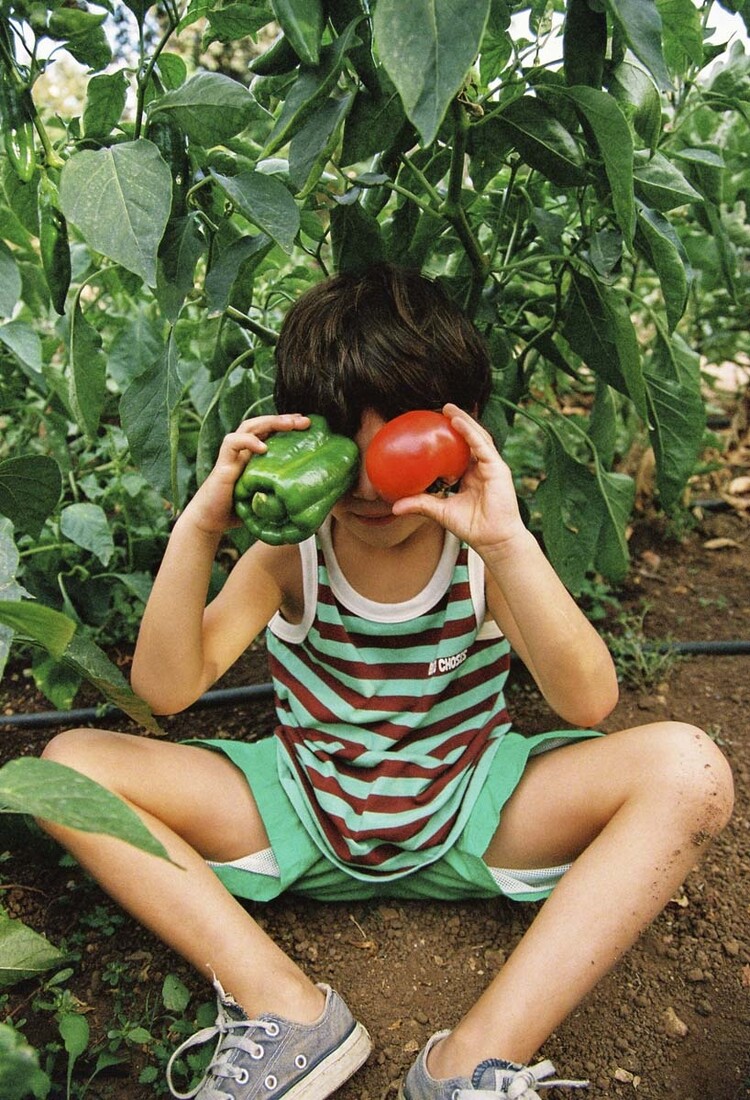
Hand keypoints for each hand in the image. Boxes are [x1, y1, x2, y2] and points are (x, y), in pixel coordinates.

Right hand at [185, 413, 310, 534]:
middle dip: (284, 419)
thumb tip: (310, 501)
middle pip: (262, 424)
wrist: (210, 521)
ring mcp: (232, 455)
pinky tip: (264, 447)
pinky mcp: (222, 464)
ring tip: (289, 424)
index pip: (271, 431)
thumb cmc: (238, 511)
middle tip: (305, 421)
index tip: (308, 425)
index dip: (288, 425)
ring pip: (249, 427)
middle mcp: (243, 450)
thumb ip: (281, 492)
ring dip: (270, 422)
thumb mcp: (266, 498)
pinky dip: (248, 441)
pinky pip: (232, 443)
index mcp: (254, 455)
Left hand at [391, 405, 525, 554]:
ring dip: (463, 420)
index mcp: (470, 475)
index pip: (459, 450)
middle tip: (438, 409)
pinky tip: (457, 421)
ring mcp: (491, 466)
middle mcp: (481, 467)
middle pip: (469, 438)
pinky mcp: (497, 468)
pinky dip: (469, 432)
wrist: (493, 540)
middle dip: (456, 421)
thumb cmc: (472, 527)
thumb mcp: (440, 511)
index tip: (431, 427)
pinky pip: (481, 445)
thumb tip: (394, 506)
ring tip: (448, 408)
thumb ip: (421, 504)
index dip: (447, 438)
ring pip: (477, 437)